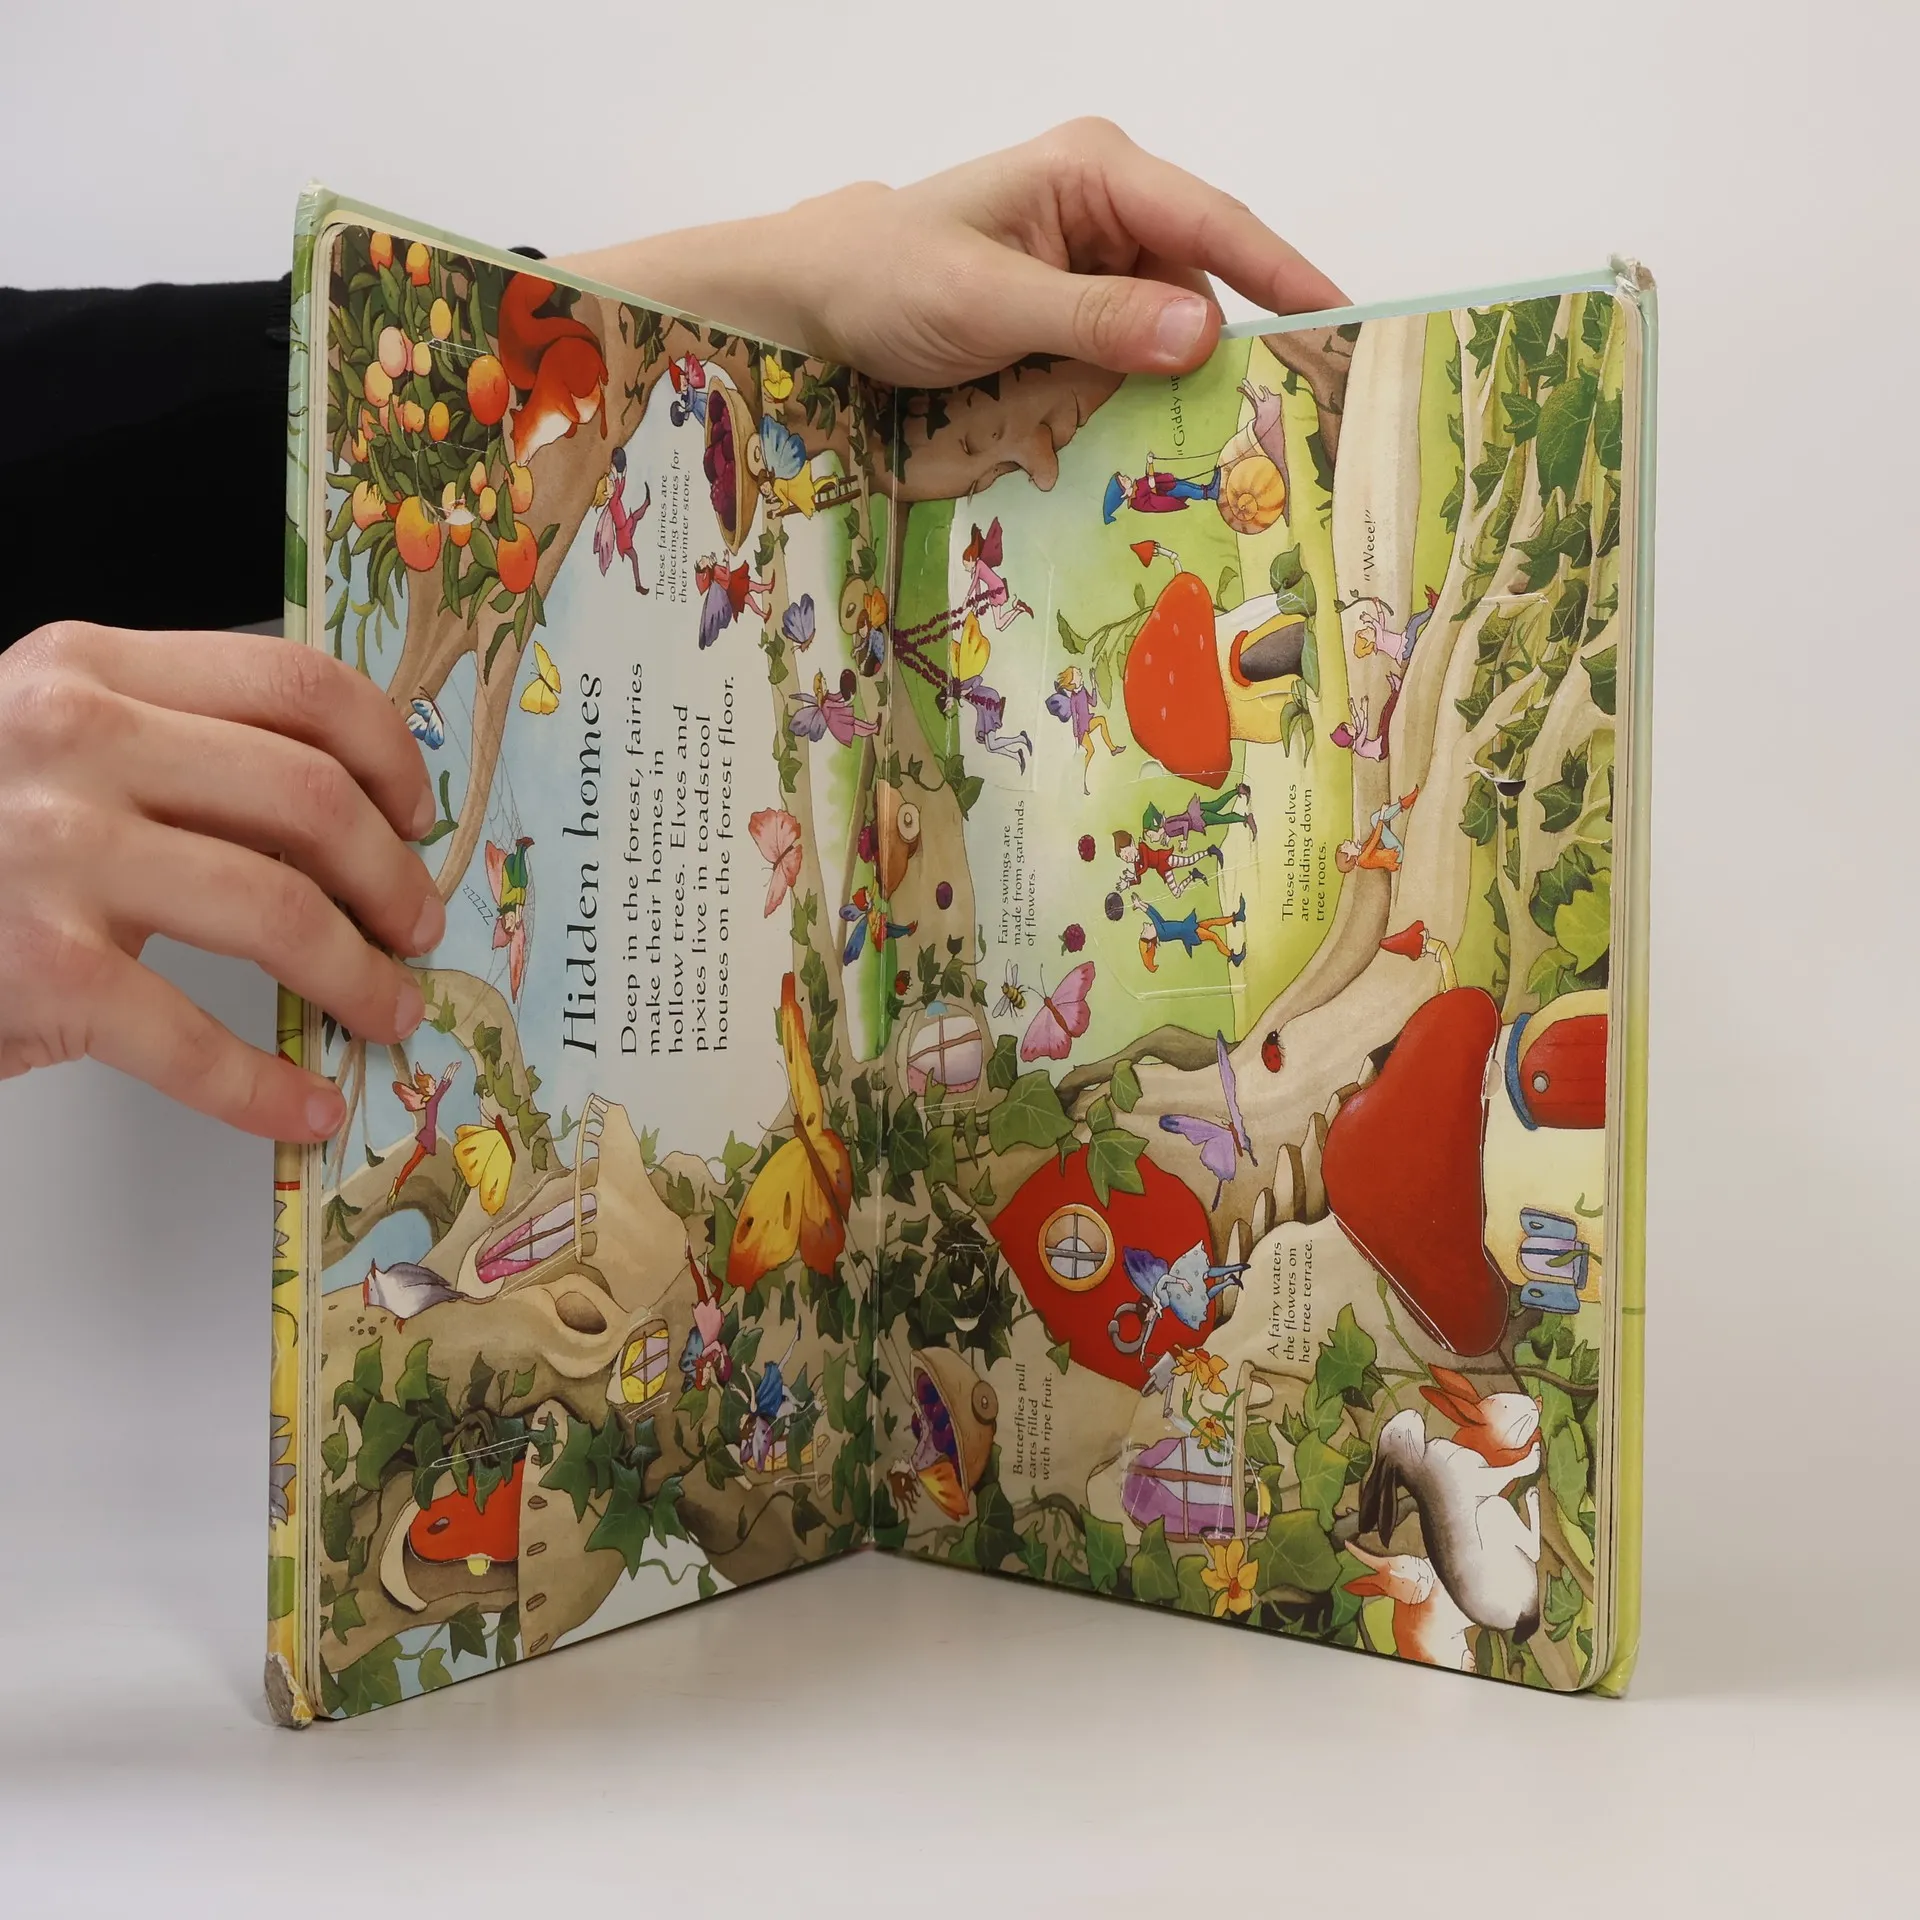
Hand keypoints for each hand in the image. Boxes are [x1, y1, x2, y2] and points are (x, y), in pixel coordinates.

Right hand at [0, 622, 443, 1138]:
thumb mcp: (59, 739)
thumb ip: (181, 742)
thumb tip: (358, 811)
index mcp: (94, 669)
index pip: (299, 686)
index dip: (390, 757)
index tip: (419, 815)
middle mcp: (74, 740)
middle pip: (311, 799)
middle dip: (393, 879)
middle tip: (418, 928)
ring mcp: (52, 851)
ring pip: (279, 912)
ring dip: (359, 978)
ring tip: (388, 1011)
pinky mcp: (36, 967)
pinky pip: (191, 1037)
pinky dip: (264, 1087)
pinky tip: (303, 1106)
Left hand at [561, 119, 1344, 386]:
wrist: (815, 299)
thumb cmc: (886, 278)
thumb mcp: (988, 302)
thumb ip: (1094, 319)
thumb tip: (1201, 335)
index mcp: (1093, 170)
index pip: (1212, 222)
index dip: (1284, 274)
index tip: (1344, 320)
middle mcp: (1107, 203)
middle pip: (1204, 277)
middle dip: (1235, 345)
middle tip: (1284, 417)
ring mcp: (1093, 255)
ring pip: (1172, 323)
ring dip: (1182, 382)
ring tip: (1214, 445)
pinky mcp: (1077, 305)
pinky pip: (1134, 349)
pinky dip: (1143, 392)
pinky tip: (1153, 434)